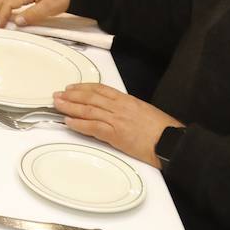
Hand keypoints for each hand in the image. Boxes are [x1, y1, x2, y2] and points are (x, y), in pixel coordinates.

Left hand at [53, 83, 182, 168]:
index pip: (101, 89)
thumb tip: (116, 112)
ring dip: (70, 107)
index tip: (72, 87)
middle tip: (57, 94)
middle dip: (72, 95)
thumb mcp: (145, 113)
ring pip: (88, 110)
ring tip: (57, 104)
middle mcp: (120, 107)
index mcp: (128, 100)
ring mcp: (117, 120)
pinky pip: (93, 127)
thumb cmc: (163, 130)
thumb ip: (129, 110)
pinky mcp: (116, 135)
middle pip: (91, 97)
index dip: (84, 87)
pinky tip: (68, 122)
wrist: (172, 142)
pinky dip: (79, 124)